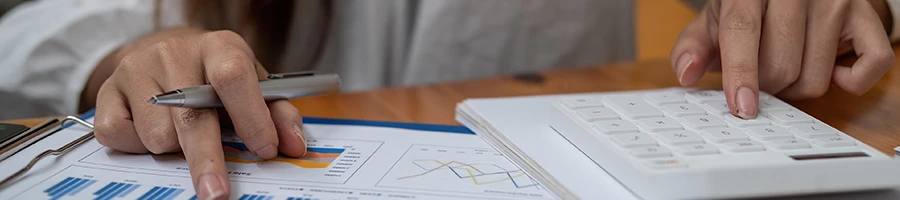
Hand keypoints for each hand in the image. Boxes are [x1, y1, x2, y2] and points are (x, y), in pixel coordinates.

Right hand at [92, 29, 306, 199]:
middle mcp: (174, 53)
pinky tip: (150, 133)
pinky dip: (136, 147)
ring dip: (173, 150)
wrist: (166, 53)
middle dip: (207, 159)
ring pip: (156, 135)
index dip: (250, 116)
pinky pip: (118, 136)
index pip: (233, 77)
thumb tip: (294, 145)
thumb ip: (278, 113)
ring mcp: (136, 70)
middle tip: (217, 192)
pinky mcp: (106, 92)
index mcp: (219, 47)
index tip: (264, 150)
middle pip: (190, 116)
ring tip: (183, 134)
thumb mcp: (254, 85)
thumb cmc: (216, 77)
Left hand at [671, 0, 893, 118]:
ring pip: (815, 77)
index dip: (740, 73)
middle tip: (760, 76)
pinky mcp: (868, 16)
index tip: (741, 107)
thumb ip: (693, 46)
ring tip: (789, 65)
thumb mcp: (714, 20)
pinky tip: (828, 65)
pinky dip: (849, 81)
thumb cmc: (749, 9)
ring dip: (797, 88)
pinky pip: (868, 67)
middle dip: (765, 86)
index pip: (742, 31)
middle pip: (780, 67)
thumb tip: (686, 74)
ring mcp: (836, 1)